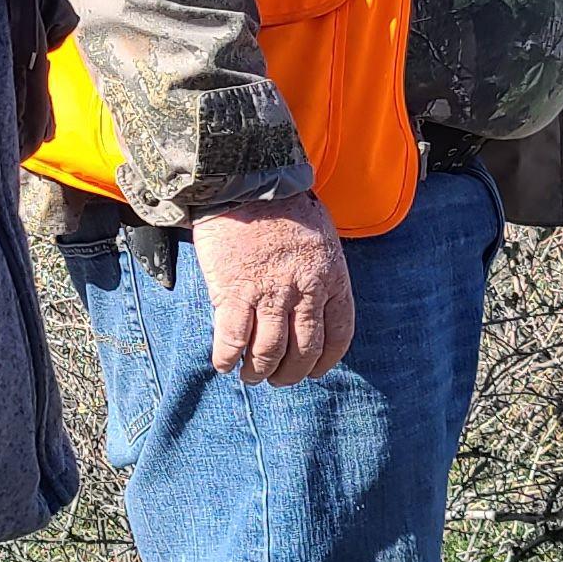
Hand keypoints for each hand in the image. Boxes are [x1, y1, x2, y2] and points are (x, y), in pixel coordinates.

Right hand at [190, 193, 356, 382]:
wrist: (247, 182)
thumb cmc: (285, 206)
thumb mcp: (321, 238)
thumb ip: (320, 272)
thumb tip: (312, 303)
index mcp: (330, 278)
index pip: (338, 334)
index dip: (326, 360)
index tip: (315, 371)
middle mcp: (303, 291)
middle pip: (303, 350)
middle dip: (291, 373)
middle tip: (278, 379)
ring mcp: (268, 294)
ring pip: (269, 351)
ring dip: (259, 371)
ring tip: (251, 377)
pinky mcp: (233, 293)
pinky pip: (233, 339)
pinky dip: (228, 358)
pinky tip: (224, 364)